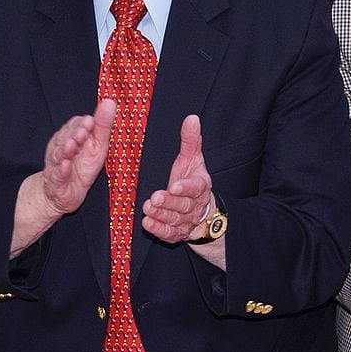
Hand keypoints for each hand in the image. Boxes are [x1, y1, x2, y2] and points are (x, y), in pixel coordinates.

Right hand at [42, 99, 115, 214]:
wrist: (62, 193)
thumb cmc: (82, 166)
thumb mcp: (97, 145)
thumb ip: (102, 125)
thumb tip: (110, 102)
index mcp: (73, 138)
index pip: (75, 125)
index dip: (82, 124)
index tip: (90, 121)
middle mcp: (62, 148)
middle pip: (65, 138)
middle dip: (74, 134)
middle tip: (83, 132)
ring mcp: (56, 165)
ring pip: (58, 155)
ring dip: (65, 150)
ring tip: (72, 145)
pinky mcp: (55, 183)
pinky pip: (56, 175)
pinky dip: (61, 170)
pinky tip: (66, 165)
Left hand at [141, 114, 213, 243]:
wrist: (203, 212)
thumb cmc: (192, 179)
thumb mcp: (193, 160)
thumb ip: (191, 140)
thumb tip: (192, 118)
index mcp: (200, 186)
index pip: (195, 187)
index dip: (186, 187)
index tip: (174, 185)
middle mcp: (194, 205)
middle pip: (183, 205)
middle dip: (169, 202)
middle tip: (155, 197)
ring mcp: (186, 221)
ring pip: (174, 219)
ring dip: (161, 214)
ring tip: (148, 207)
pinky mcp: (176, 232)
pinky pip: (169, 233)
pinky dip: (158, 229)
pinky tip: (147, 222)